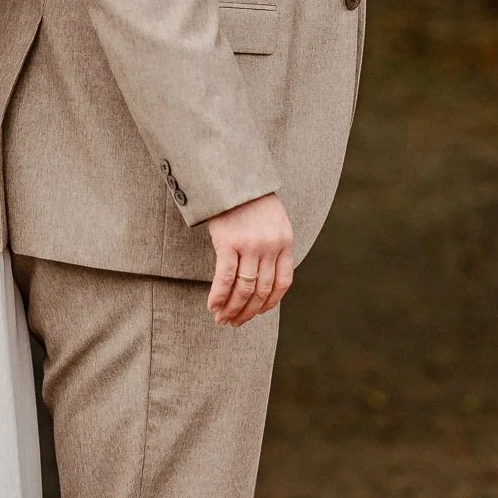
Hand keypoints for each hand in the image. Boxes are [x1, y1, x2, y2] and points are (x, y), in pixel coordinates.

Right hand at [204, 193, 294, 325]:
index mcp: (285, 242)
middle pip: (262, 290)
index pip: (282, 283)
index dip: (269, 304)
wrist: (232, 174)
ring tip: (222, 319)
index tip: (256, 313)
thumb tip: (263, 277)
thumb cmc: (248, 198)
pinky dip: (219, 296)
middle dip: (247, 312)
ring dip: (232, 309)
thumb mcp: (272, 220)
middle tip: (234, 323)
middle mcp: (271, 246)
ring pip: (244, 289)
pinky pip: (225, 278)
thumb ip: (273, 245)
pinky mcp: (229, 242)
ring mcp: (251, 245)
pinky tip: (212, 306)